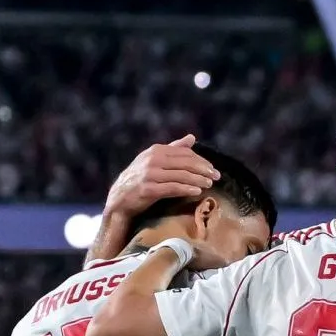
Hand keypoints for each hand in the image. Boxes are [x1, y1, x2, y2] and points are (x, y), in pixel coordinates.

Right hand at [105, 136, 219, 221]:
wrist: (119, 199)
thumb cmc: (139, 179)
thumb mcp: (154, 160)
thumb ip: (173, 149)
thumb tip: (192, 137)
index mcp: (155, 151)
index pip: (184, 153)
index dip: (201, 160)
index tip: (213, 168)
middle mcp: (152, 160)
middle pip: (185, 162)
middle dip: (204, 169)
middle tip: (217, 176)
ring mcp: (149, 174)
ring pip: (181, 175)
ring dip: (198, 179)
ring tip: (210, 184)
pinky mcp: (148, 189)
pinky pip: (172, 188)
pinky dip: (187, 189)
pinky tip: (197, 191)